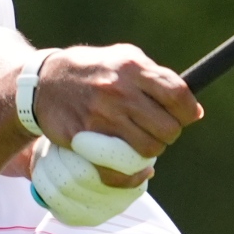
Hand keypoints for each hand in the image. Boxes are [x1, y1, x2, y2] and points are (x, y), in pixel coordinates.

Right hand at [33, 44, 202, 187]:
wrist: (41, 83)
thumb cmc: (90, 70)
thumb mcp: (122, 57)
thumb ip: (156, 77)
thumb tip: (192, 109)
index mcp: (131, 67)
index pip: (178, 96)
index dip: (188, 111)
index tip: (185, 117)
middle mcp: (117, 91)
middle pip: (167, 128)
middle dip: (168, 134)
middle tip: (157, 132)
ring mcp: (99, 117)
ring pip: (147, 150)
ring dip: (149, 153)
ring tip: (140, 144)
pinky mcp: (83, 138)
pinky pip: (117, 168)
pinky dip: (131, 176)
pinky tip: (134, 171)